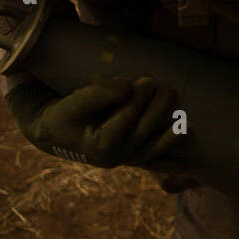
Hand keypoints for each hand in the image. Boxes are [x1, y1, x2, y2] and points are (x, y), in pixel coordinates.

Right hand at [6, 75, 179, 167]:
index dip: (138, 98)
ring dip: (170, 129)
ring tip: (180, 109)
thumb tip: (129, 86)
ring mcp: (125, 159)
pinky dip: (171, 154)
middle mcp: (116, 158)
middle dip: (156, 107)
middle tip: (164, 85)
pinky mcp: (131, 156)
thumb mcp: (73, 104)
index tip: (147, 79)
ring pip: (154, 147)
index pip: (125, 119)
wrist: (52, 131)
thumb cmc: (62, 114)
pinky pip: (155, 159)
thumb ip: (99, 94)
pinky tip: (186, 147)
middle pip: (143, 131)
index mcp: (100, 147)